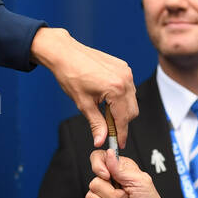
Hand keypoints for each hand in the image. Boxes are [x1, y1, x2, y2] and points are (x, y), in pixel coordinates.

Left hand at [29, 27, 136, 146]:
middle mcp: (125, 79)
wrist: (65, 53)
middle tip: (108, 129)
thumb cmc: (71, 75)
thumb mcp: (83, 104)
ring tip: (104, 110)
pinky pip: (129, 88)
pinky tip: (107, 98)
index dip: (121, 134)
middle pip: (132, 111)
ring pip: (132, 100)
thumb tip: (100, 141)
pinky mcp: (124, 67)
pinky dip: (121, 97)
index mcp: (116, 89)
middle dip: (122, 123)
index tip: (118, 143)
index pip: (123, 119)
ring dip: (122, 110)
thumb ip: (96, 124)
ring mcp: (126, 72)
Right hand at [84, 149, 178, 197]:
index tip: (108, 176)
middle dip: (112, 194)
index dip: (99, 165)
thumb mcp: (141, 182)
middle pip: (95, 180)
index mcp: (120, 170)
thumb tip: (109, 153)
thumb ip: (123, 168)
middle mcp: (109, 181)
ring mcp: (102, 196)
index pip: (99, 157)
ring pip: (91, 196)